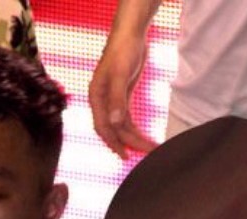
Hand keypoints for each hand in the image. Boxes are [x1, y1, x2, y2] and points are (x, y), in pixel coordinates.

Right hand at [89, 35, 156, 158]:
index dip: (113, 142)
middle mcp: (102, 102)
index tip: (124, 155)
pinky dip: (134, 129)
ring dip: (134, 138)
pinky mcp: (122, 97)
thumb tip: (116, 123)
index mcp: (96, 98)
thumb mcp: (119, 74)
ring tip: (150, 148)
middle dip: (129, 142)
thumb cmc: (122, 51)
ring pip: (121, 126)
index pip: (102, 127)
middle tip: (147, 154)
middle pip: (113, 129)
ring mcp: (112, 100)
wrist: (129, 35)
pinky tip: (143, 137)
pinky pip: (126, 119)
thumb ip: (117, 99)